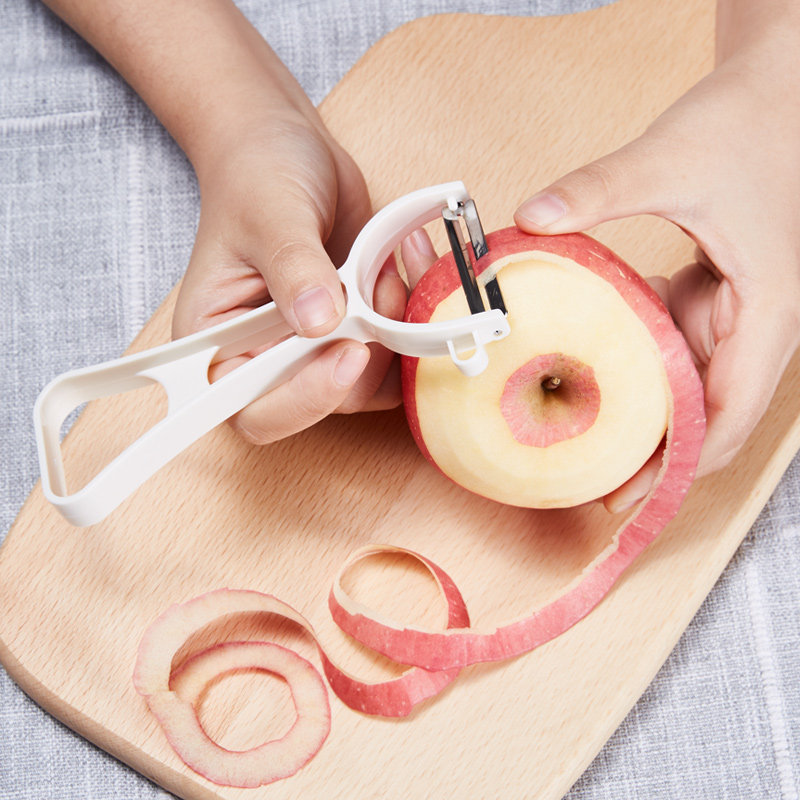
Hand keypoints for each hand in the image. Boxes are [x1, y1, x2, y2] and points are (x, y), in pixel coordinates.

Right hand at [172, 108, 407, 444]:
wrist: (287, 150)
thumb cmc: (256, 177)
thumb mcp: (270, 216)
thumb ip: (294, 270)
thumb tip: (320, 322)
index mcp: (220, 345)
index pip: (255, 409)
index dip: (304, 399)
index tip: (348, 352)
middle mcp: (267, 357)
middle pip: (323, 401)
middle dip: (364, 352)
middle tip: (379, 291)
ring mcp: (314, 349)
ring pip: (369, 381)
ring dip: (396, 331)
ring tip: (387, 268)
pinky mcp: (353, 333)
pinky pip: (395, 355)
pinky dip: (413, 320)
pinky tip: (407, 269)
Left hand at [513, 29, 799, 510]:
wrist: (778, 94)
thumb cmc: (748, 124)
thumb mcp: (670, 158)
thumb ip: (599, 189)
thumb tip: (532, 218)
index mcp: (768, 310)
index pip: (728, 415)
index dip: (679, 465)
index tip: (627, 495)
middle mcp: (757, 326)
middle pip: (707, 418)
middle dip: (655, 457)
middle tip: (593, 487)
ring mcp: (736, 316)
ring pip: (691, 390)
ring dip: (644, 421)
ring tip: (586, 447)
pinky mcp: (714, 300)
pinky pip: (677, 353)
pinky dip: (640, 373)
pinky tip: (595, 377)